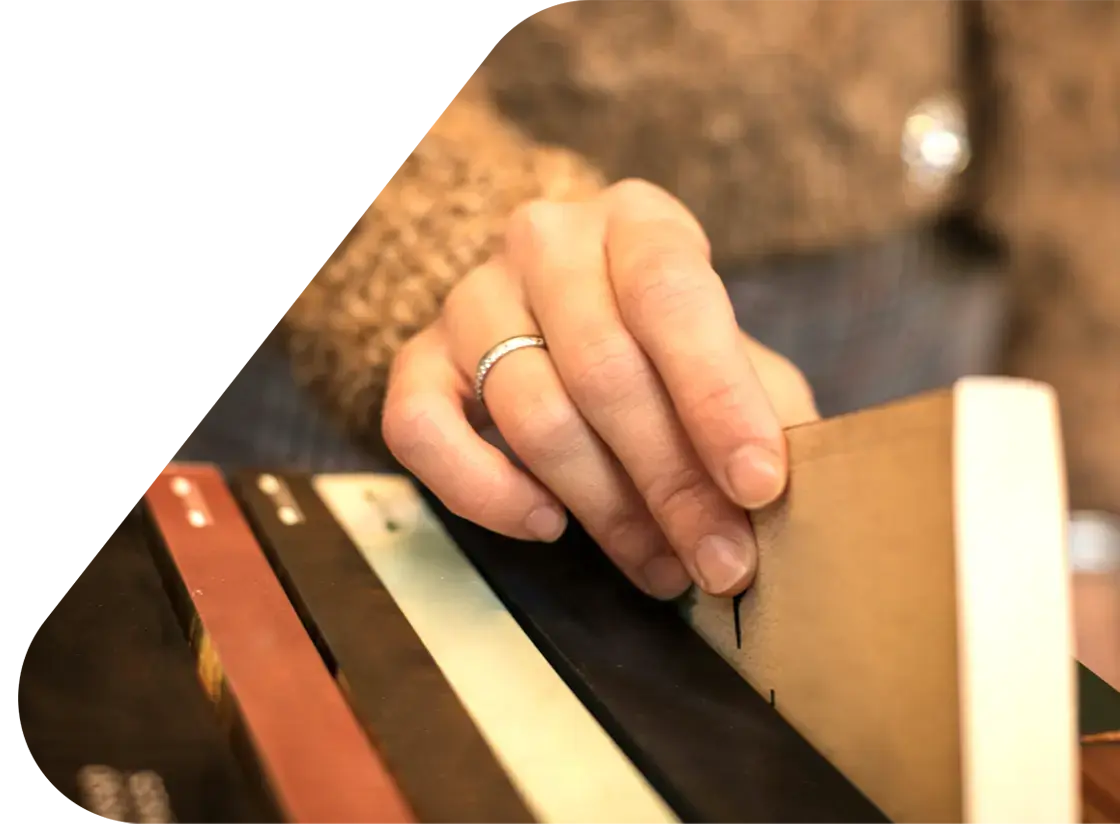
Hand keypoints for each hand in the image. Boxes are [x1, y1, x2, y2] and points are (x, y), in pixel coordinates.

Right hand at [382, 180, 817, 599]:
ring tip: (662, 563)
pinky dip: (484, 491)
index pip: (672, 297)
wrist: (570, 321)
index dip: (717, 396)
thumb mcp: (734, 360)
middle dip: (672, 481)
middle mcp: (546, 243)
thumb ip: (762, 413)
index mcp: (637, 222)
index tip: (759, 486)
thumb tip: (792, 499)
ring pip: (530, 412)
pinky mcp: (419, 359)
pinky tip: (548, 524)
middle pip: (603, 369)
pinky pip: (422, 429)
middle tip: (721, 560)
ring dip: (604, 507)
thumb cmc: (669, 350)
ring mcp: (472, 298)